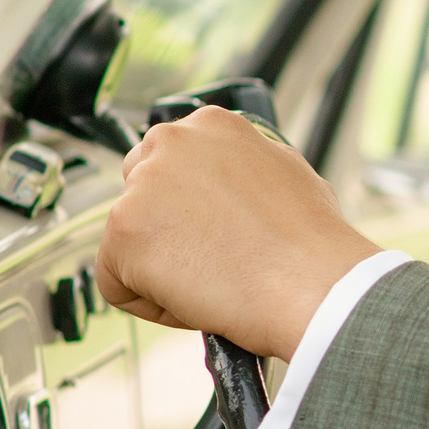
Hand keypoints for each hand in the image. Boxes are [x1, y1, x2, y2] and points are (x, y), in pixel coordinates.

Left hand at [95, 106, 377, 361]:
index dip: (191, 206)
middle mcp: (170, 143)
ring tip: (216, 281)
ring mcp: (142, 187)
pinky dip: (153, 303)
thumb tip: (229, 185)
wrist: (312, 285)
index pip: (172, 163)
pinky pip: (116, 283)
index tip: (211, 228)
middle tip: (208, 258)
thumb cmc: (312, 243)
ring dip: (164, 269)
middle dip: (166, 231)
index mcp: (212, 125)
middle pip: (139, 196)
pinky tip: (197, 300)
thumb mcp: (287, 174)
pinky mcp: (123, 234)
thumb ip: (244, 168)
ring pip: (130, 242)